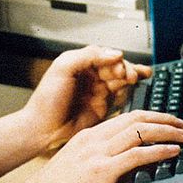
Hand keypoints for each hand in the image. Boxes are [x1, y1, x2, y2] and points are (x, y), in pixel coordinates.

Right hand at [13, 110, 182, 182]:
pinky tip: (173, 152)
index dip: (150, 117)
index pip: (125, 118)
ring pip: (140, 131)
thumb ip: (97, 164)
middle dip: (164, 119)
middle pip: (136, 118)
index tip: (167, 122)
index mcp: (86, 137)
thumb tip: (120, 172)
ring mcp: (96, 153)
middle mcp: (92, 139)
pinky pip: (137, 155)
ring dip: (168, 131)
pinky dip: (159, 150)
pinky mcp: (101, 171)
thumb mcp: (75, 170)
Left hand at [21, 46, 151, 148]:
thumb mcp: (63, 68)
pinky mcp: (103, 107)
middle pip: (115, 67)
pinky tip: (132, 90)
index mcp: (80, 64)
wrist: (44, 129)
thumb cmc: (47, 99)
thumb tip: (113, 53)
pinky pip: (120, 97)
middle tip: (130, 75)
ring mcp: (97, 92)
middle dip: (126, 68)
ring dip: (131, 77)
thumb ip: (87, 56)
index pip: (104, 55)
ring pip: (120, 80)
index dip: (114, 59)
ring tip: (138, 78)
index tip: (119, 64)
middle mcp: (90, 76)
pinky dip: (128, 92)